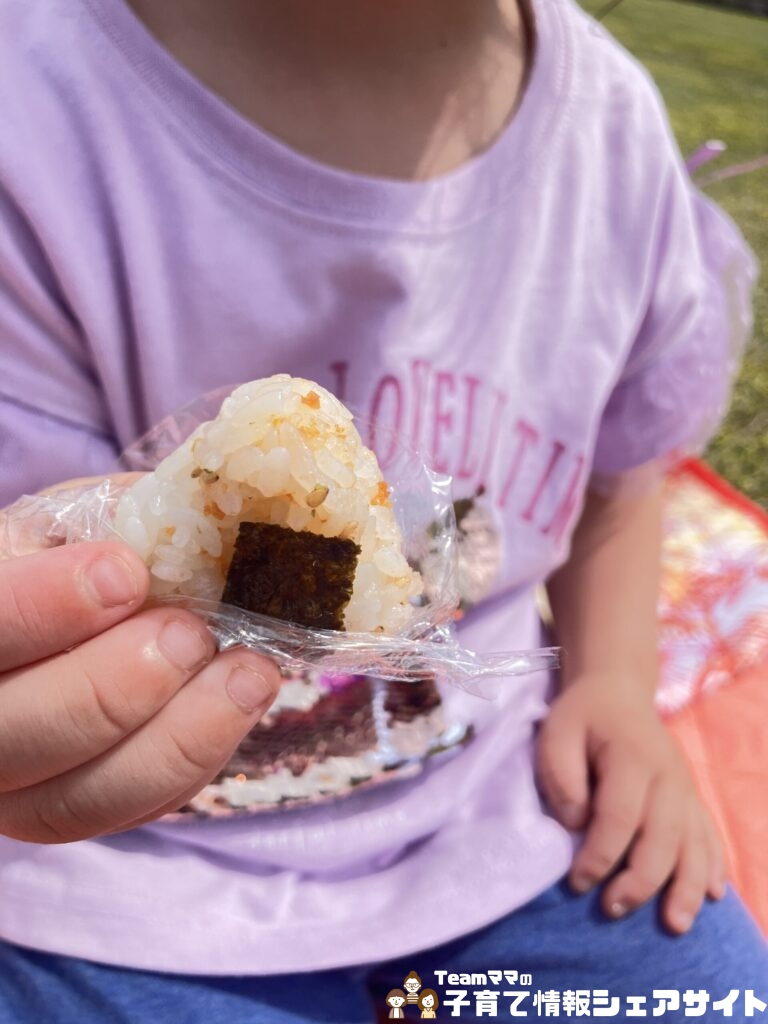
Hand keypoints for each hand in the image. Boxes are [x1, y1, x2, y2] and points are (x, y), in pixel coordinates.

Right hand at [0, 540, 279, 842]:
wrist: (76, 615)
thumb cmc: (76, 556)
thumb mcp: (83, 520)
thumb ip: (124, 521)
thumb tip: (205, 515)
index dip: (44, 607)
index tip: (126, 573)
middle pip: (15, 734)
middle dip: (115, 686)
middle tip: (192, 634)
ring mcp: (15, 780)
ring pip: (75, 800)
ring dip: (176, 739)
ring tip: (248, 673)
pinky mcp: (73, 808)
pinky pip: (131, 810)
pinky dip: (193, 761)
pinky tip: (239, 704)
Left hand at [536, 675, 726, 933]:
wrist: (617, 689)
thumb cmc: (581, 717)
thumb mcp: (556, 733)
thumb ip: (561, 776)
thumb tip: (576, 823)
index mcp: (632, 759)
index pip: (620, 817)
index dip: (600, 856)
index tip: (577, 882)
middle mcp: (667, 777)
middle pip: (662, 838)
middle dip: (640, 881)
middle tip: (612, 909)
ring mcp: (685, 788)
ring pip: (694, 844)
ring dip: (686, 887)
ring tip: (675, 924)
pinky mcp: (691, 798)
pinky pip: (710, 836)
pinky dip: (713, 867)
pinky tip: (713, 896)